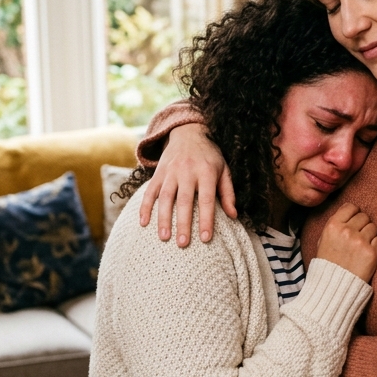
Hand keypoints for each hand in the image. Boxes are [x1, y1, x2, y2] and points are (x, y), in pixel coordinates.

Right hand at [139, 124, 236, 245]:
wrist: (188, 132)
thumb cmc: (210, 156)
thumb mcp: (224, 169)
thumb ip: (228, 193)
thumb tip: (234, 216)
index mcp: (206, 172)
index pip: (206, 200)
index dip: (206, 219)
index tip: (205, 238)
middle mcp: (187, 171)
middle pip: (184, 201)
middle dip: (182, 223)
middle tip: (182, 244)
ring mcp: (170, 172)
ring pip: (164, 197)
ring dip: (162, 219)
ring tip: (164, 238)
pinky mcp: (158, 173)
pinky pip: (149, 191)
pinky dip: (145, 207)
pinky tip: (143, 223)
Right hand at [316, 203, 376, 282]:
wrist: (334, 288)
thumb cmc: (328, 264)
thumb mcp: (323, 240)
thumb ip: (335, 224)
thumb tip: (348, 210)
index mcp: (333, 226)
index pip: (351, 207)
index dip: (354, 214)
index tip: (354, 222)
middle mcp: (346, 231)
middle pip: (364, 216)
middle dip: (362, 225)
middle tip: (358, 236)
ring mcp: (360, 241)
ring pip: (373, 227)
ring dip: (370, 234)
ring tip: (361, 246)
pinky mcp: (372, 253)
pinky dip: (375, 245)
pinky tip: (366, 253)